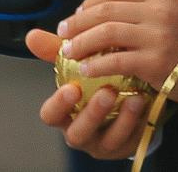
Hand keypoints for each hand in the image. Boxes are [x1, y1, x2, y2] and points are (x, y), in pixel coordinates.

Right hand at [30, 53, 149, 161]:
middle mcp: (82, 129)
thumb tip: (33, 34)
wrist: (130, 102)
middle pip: (77, 133)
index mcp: (67, 112)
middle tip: (106, 92)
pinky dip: (138, 119)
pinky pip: (132, 136)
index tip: (71, 87)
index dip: (58, 104)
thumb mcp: (80, 67)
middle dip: (91, 114)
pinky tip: (144, 100)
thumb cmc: (96, 83)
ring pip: (106, 139)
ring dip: (120, 118)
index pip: (51, 114)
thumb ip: (60, 52)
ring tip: (132, 97)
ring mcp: (105, 139)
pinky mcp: (128, 142)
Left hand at [39, 0, 177, 105]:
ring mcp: (158, 36)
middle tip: (63, 35)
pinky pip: (115, 60)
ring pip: (107, 33)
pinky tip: (86, 70)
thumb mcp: (167, 10)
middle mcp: (159, 11)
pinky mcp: (155, 61)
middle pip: (106, 10)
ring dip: (81, 43)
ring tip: (69, 53)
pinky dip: (95, 65)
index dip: (89, 1)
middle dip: (78, 23)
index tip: (76, 14)